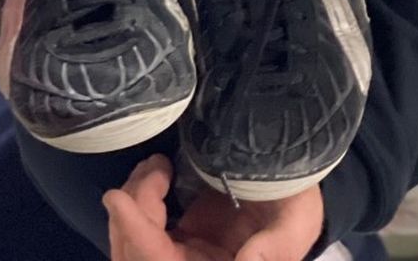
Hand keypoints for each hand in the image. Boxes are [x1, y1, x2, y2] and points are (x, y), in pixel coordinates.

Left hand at [105, 156, 324, 260]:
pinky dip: (138, 198)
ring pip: (130, 242)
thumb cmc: (298, 209)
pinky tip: (158, 171)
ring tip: (156, 165)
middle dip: (128, 212)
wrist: (295, 194)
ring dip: (131, 202)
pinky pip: (142, 226)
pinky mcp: (177, 236)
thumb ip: (276, 249)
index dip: (137, 234)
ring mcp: (180, 254)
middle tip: (154, 167)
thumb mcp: (296, 226)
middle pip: (133, 255)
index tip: (118, 197)